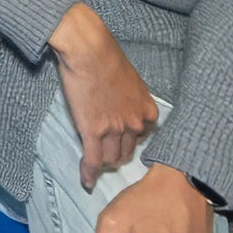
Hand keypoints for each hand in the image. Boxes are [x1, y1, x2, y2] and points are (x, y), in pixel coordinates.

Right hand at [49, 1, 161, 187]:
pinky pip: (93, 160)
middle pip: (127, 151)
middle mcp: (135, 123)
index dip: (131, 139)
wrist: (88, 50)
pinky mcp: (94, 132)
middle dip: (117, 155)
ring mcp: (115, 129)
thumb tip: (119, 101)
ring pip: (111, 158)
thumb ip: (129, 96)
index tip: (122, 141)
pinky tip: (86, 181)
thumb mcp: (129, 77)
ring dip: (103, 163)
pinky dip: (89, 173)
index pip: (144, 136)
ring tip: (94, 163)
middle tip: (105, 154)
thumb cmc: (106, 55)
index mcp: (146, 109)